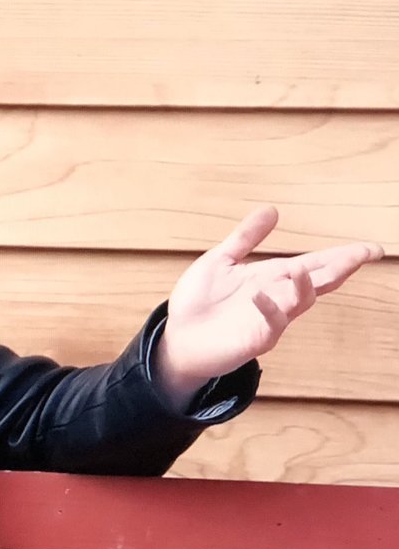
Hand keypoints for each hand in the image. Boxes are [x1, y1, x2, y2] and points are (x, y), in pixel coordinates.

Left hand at [153, 206, 384, 395]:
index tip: (371, 248)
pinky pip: (269, 323)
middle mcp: (277, 297)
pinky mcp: (256, 339)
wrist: (177, 338)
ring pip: (300, 302)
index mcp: (271, 278)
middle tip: (367, 253)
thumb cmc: (199, 302)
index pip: (314, 263)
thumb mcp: (221, 260)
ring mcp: (270, 319)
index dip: (342, 256)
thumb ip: (246, 237)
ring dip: (307, 286)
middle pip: (318, 280)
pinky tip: (260, 296)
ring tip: (309, 270)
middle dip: (342, 267)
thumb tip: (272, 209)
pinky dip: (268, 308)